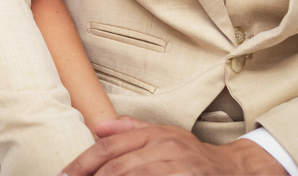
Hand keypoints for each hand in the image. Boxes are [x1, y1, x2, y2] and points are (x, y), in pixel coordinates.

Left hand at [61, 116, 286, 175]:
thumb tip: (96, 127)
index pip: (108, 148)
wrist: (233, 170)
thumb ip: (130, 130)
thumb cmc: (193, 156)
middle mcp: (164, 147)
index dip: (82, 163)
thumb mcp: (164, 136)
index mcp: (154, 134)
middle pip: (116, 167)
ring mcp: (177, 167)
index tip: (64, 174)